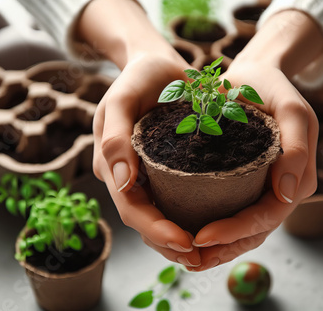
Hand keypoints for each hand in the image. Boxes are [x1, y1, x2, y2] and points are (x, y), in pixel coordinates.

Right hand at [79, 0, 200, 266]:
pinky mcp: (167, 168)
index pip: (131, 208)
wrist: (156, 63)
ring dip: (179, 239)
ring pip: (160, 216)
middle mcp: (129, 175)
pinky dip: (189, 218)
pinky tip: (210, 226)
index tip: (186, 242)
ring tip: (208, 253)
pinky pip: (175, 199)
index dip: (155, 230)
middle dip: (170, 243)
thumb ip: (114, 137)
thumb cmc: (138, 78)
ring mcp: (147, 173)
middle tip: (201, 258)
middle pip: (146, 220)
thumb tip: (118, 183)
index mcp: (113, 165)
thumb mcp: (120, 98)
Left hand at [190, 10, 322, 270]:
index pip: (266, 217)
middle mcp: (280, 191)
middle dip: (221, 250)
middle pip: (253, 233)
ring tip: (182, 257)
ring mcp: (260, 190)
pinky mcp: (242, 185)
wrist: (252, 76)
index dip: (236, 233)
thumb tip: (288, 194)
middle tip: (186, 258)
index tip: (201, 237)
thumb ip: (296, 147)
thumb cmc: (272, 89)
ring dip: (215, 250)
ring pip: (241, 232)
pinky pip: (229, 215)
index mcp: (296, 180)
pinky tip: (186, 235)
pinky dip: (211, 231)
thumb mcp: (292, 109)